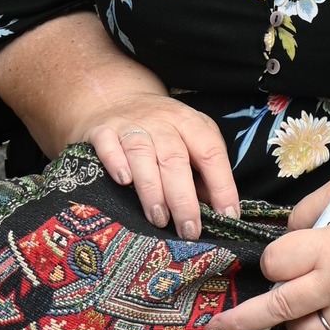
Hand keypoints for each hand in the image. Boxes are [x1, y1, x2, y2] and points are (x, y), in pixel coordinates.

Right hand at [73, 95, 238, 238]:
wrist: (116, 98)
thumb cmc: (160, 128)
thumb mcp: (189, 138)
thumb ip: (202, 170)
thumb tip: (214, 209)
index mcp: (190, 123)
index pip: (211, 153)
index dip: (222, 186)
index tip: (227, 216)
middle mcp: (162, 121)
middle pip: (175, 159)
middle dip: (184, 199)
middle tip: (188, 231)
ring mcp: (130, 125)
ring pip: (143, 155)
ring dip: (152, 190)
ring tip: (159, 219)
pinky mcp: (102, 131)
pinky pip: (109, 147)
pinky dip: (116, 163)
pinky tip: (123, 182)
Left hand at [209, 176, 329, 329]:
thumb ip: (309, 211)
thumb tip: (284, 236)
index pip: (276, 264)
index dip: (273, 261)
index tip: (281, 258)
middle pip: (277, 308)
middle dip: (243, 319)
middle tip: (221, 327)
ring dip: (294, 322)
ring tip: (303, 305)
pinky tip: (325, 322)